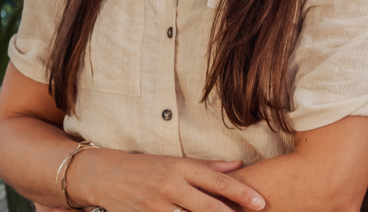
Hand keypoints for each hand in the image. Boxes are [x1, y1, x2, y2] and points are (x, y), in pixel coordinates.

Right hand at [70, 150, 264, 211]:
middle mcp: (172, 186)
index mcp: (183, 168)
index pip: (218, 182)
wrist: (106, 175)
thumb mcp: (178, 161)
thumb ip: (210, 166)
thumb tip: (240, 166)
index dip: (241, 193)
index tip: (260, 203)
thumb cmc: (148, 166)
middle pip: (208, 206)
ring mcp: (158, 206)